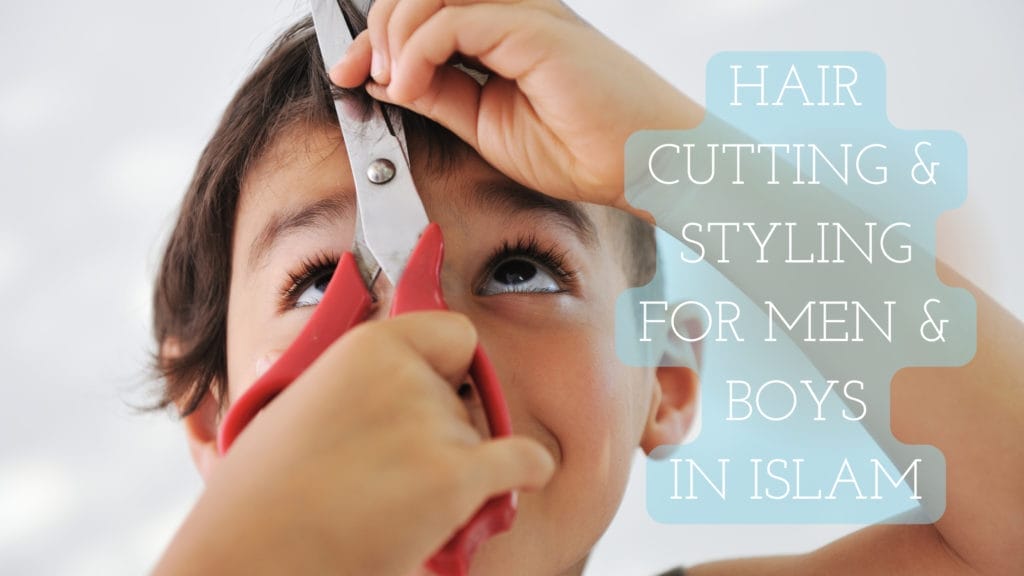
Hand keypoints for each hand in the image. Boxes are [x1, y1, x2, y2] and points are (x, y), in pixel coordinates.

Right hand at [156, 312, 553, 575]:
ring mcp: (433, 426)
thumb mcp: (291, 409)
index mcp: (365, 348)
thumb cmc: (257, 500)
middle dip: (442, 433)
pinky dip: (525, 472)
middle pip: (463, 399)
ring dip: (457, 472)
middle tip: (392, 475)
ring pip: (480, 441)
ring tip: (395, 507)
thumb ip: (351, 387)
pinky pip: (524, 462)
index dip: (449, 367)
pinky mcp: (454, 479)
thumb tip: (392, 380)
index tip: (441, 388)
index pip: (453, 335)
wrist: (246, 561)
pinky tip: (522, 478)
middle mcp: (405, 377)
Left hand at [330, 0, 702, 217]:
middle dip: (373, 26)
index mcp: (505, 27)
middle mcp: (514, 9)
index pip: (428, 8)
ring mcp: (527, 12)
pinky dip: (417, 51)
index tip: (347, 70)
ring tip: (386, 80)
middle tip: (354, 72)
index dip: (377, 32)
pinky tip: (407, 85)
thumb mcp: (486, 125)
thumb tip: (384, 76)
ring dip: (392, 32)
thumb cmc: (584, 148)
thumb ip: (439, 94)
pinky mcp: (536, 27)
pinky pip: (454, 20)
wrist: (644, 165)